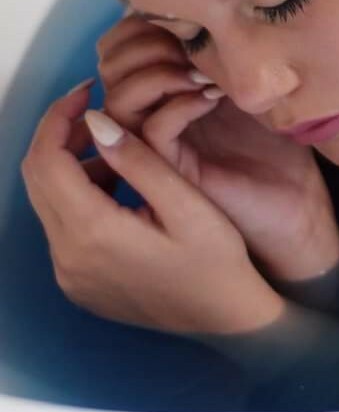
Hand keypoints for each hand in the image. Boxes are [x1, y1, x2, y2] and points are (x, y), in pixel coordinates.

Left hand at [21, 83, 286, 334]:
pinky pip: (62, 226)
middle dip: (59, 135)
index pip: (48, 160)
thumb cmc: (218, 261)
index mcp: (92, 234)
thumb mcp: (186, 203)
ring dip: (70, 165)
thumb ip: (139, 159)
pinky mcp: (79, 283)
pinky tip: (117, 184)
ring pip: (47, 201)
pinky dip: (78, 195)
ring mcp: (70, 275)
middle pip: (38, 178)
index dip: (60, 118)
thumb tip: (95, 120)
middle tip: (97, 109)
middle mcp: (68, 258)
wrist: (228, 320)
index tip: (88, 91)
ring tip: (115, 145)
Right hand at [96, 13, 338, 281]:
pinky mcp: (174, 172)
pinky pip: (152, 129)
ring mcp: (159, 145)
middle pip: (111, 64)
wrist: (299, 211)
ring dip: (157, 71)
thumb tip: (215, 2)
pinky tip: (211, 96)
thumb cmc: (281, 150)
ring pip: (119, 98)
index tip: (190, 15)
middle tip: (193, 43)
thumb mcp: (255, 84)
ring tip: (201, 71)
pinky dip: (178, 104)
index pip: (122, 44)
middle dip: (145, 40)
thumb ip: (226, 50)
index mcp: (167, 90)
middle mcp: (154, 114)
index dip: (142, 21)